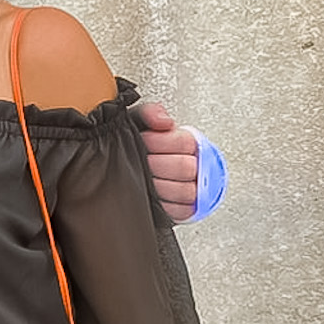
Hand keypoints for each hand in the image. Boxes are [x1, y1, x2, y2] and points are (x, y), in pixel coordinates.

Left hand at [135, 101, 196, 223]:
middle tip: (141, 163)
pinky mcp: (185, 209)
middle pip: (185, 167)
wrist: (127, 168)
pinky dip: (164, 205)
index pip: (184, 142)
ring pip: (185, 190)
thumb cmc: (138, 146)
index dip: (159, 142)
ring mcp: (193, 188)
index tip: (143, 140)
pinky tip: (150, 195)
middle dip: (156, 164)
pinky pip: (183, 210)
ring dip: (159, 185)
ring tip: (143, 179)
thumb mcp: (138, 123)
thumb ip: (149, 113)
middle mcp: (195, 164)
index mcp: (187, 142)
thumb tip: (164, 121)